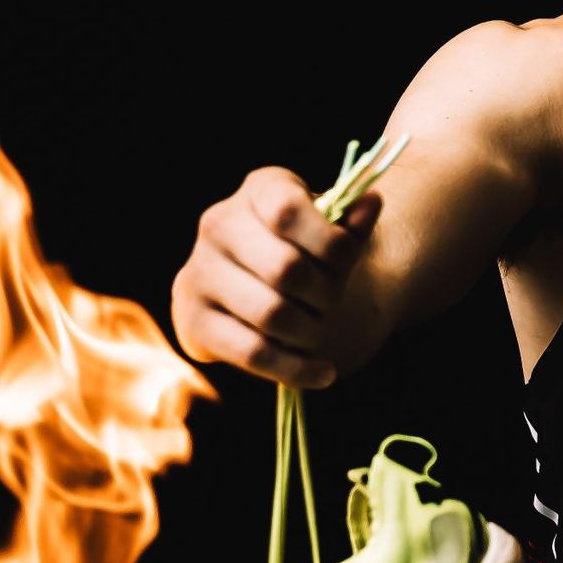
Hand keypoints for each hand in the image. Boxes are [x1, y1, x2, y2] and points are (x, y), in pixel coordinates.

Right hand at [170, 167, 380, 387]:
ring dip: (310, 331)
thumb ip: (352, 228)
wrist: (266, 289)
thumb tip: (372, 202)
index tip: (345, 261)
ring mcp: (199, 271)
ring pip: (270, 313)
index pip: (288, 212)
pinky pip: (252, 352)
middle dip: (324, 295)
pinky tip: (322, 372)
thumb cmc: (306, 255)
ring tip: (321, 333)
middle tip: (332, 303)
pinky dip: (295, 368)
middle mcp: (219, 224)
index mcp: (258, 190)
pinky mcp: (191, 319)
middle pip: (285, 269)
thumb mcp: (332, 238)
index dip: (328, 244)